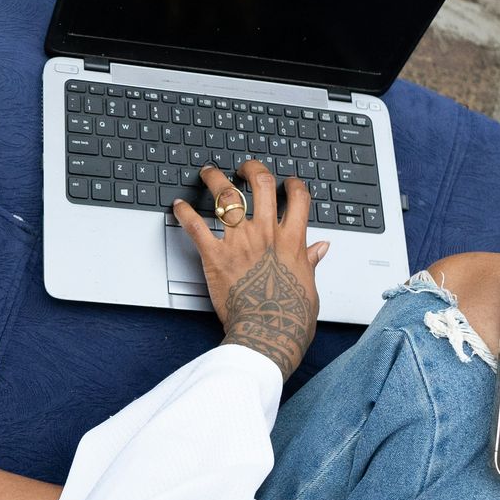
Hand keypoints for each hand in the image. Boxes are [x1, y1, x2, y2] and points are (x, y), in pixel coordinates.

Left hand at [172, 160, 329, 378]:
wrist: (267, 332)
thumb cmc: (290, 316)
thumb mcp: (309, 285)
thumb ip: (310, 261)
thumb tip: (321, 247)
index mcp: (292, 240)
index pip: (298, 199)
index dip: (293, 185)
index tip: (287, 182)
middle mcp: (265, 234)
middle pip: (261, 184)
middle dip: (252, 168)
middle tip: (244, 167)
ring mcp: (239, 242)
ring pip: (227, 196)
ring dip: (215, 179)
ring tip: (209, 171)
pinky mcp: (215, 255)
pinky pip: (196, 226)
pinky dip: (184, 213)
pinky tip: (178, 205)